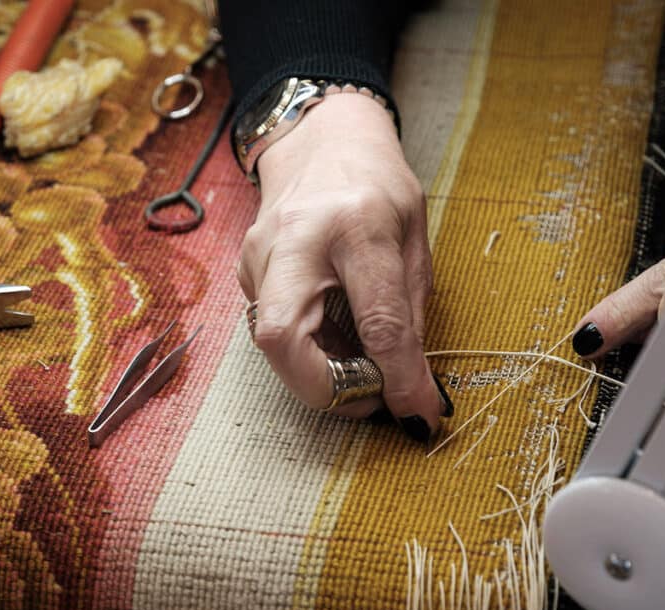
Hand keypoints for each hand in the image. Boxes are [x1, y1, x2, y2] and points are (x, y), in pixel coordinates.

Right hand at [238, 93, 449, 439]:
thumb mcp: (414, 239)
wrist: (321, 139)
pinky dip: (306, 350)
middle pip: (283, 340)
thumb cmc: (376, 185)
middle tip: (368, 398)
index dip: (397, 378)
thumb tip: (413, 390)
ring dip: (319, 372)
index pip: (376, 320)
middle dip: (324, 389)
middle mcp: (296, 240)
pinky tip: (332, 334)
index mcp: (356, 225)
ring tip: (360, 363)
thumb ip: (409, 316)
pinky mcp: (247, 272)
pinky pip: (273, 330)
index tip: (417, 414)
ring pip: (274, 344)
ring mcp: (260, 256)